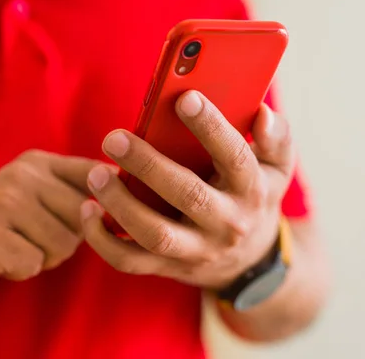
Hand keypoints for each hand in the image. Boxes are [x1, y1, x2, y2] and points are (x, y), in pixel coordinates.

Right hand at [0, 150, 103, 302]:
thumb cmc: (3, 229)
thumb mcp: (40, 198)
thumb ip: (78, 191)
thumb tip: (129, 191)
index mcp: (39, 162)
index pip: (95, 174)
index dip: (103, 203)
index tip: (88, 216)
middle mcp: (22, 173)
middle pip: (84, 217)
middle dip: (67, 239)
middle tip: (35, 238)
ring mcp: (1, 200)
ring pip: (62, 244)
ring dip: (44, 257)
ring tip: (16, 246)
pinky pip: (32, 262)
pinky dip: (21, 270)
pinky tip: (0, 259)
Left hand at [81, 90, 294, 289]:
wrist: (248, 260)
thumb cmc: (254, 197)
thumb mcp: (276, 169)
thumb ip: (276, 138)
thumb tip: (262, 112)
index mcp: (252, 190)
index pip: (235, 156)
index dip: (212, 127)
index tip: (185, 97)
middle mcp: (226, 223)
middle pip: (188, 195)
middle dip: (149, 166)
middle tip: (115, 138)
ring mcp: (197, 250)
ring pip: (155, 234)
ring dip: (121, 205)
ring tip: (95, 174)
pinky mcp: (169, 267)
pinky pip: (130, 261)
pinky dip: (102, 241)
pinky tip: (88, 209)